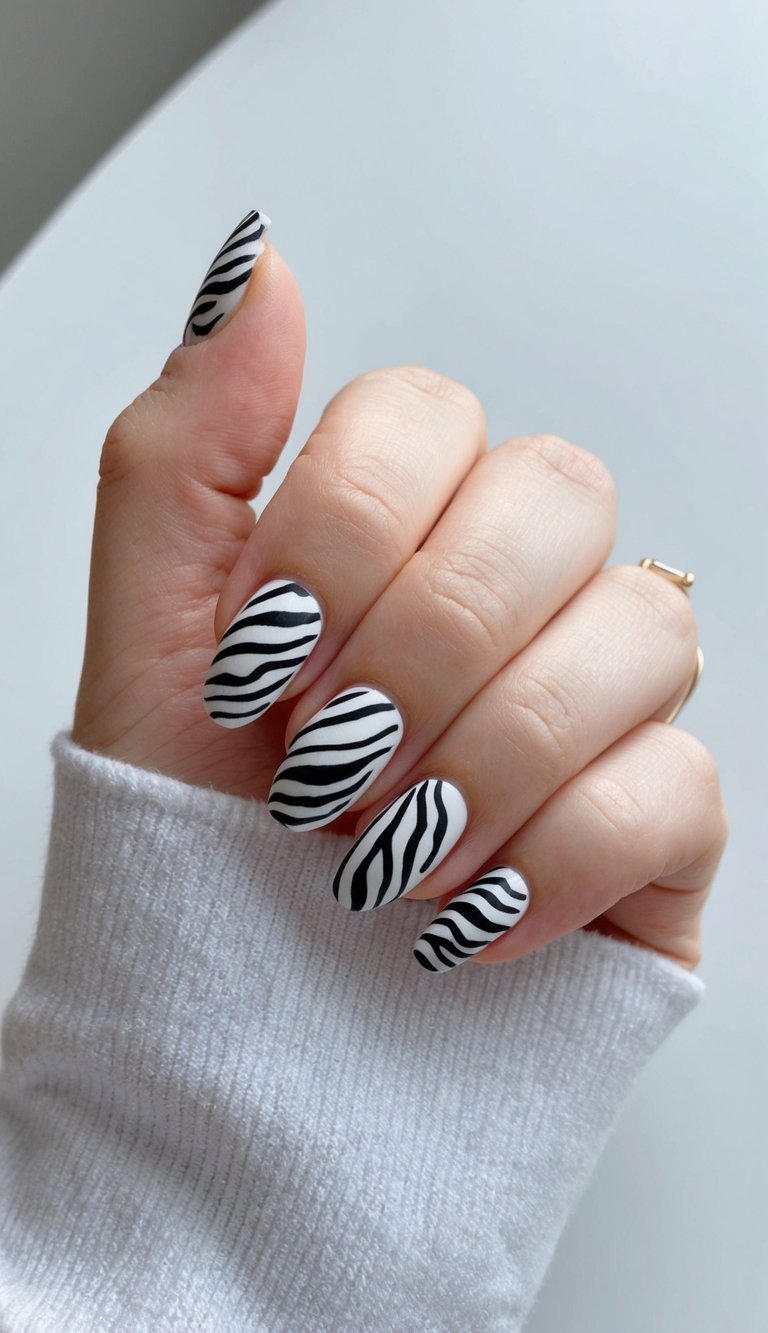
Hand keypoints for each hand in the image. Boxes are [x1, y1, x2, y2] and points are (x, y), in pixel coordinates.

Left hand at [73, 210, 726, 972]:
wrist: (242, 1037)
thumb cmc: (195, 842)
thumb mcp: (146, 640)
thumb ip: (186, 451)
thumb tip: (255, 269)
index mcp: (399, 530)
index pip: (430, 416)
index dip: (342, 536)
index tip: (264, 665)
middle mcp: (516, 594)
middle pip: (559, 495)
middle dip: (420, 645)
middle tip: (327, 761)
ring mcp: (601, 703)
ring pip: (644, 629)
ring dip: (483, 759)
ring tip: (387, 853)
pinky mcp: (659, 821)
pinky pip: (680, 781)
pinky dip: (551, 858)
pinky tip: (465, 911)